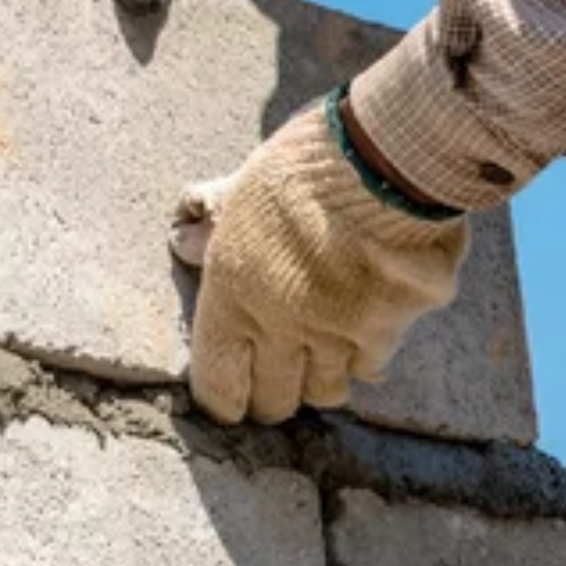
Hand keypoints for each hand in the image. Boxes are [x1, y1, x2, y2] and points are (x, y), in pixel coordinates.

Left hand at [170, 95, 469, 424]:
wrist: (382, 165)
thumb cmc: (306, 168)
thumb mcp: (244, 189)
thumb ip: (214, 223)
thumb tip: (181, 239)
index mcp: (232, 295)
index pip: (218, 383)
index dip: (225, 399)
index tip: (231, 400)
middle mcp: (278, 327)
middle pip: (274, 401)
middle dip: (273, 395)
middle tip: (277, 382)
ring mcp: (333, 335)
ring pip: (325, 391)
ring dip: (320, 379)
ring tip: (320, 358)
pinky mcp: (384, 332)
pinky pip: (369, 368)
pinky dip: (365, 358)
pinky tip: (363, 335)